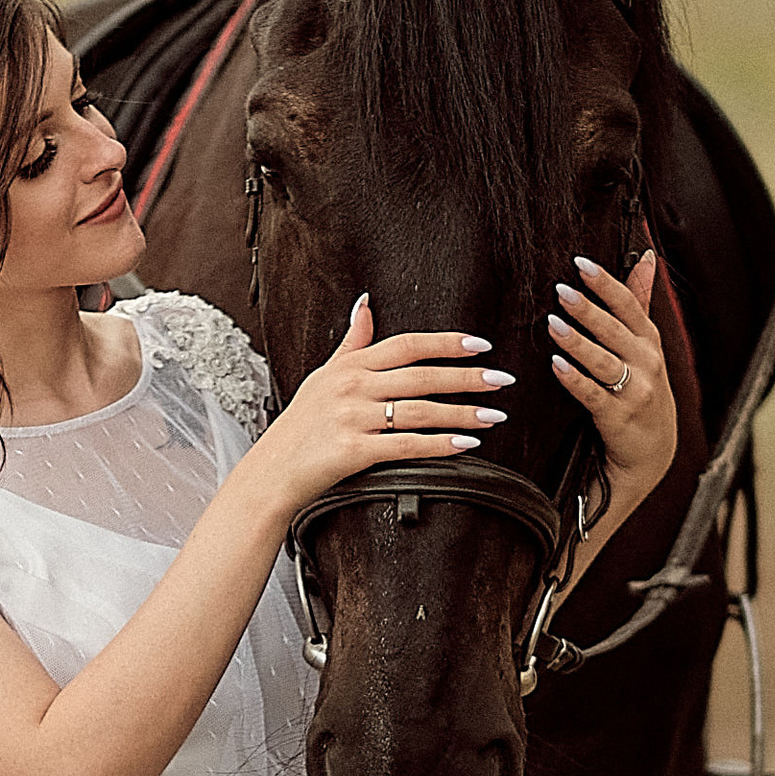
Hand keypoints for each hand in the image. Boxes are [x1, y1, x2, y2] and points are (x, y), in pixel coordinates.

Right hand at [256, 295, 512, 522]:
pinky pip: (405, 446)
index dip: (446, 343)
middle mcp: (351, 387)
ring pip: (419, 411)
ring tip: (494, 416)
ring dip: (462, 413)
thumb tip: (367, 303)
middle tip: (503, 380)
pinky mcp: (352, 451)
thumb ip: (352, 343)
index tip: (481, 345)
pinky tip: (466, 445)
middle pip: (420, 376)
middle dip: (466, 377)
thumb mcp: (323, 376)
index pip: (406, 345)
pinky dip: (439, 445)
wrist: (272, 472)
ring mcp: (351, 418)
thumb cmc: (300, 426)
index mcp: (349, 366)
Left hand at [548, 249, 675, 512]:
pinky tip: (556, 365)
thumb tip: (645, 257)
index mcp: (649, 341)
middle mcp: (646, 362)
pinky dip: (575, 380)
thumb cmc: (643, 388)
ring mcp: (634, 391)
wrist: (652, 449)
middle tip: (561, 290)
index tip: (580, 264)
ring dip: (577, 342)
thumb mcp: (647, 344)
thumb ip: (640, 301)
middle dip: (587, 309)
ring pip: (603, 361)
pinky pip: (593, 395)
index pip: (628, 305)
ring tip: (553, 324)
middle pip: (614, 330)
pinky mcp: (618, 417)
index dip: (605, 283)